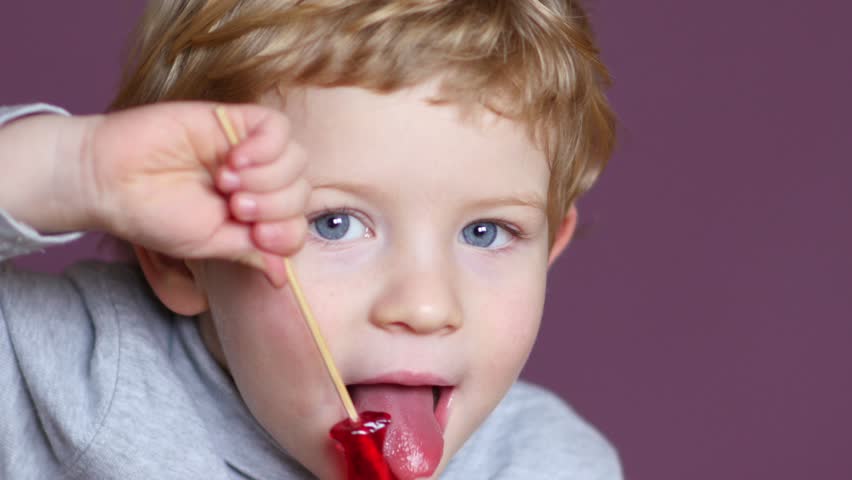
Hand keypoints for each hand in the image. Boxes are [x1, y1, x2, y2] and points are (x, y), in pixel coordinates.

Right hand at [84, 102, 308, 285]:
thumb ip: (250, 253)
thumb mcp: (209, 244)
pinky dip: (265, 148)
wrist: (112, 180)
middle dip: (274, 206)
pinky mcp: (234, 119)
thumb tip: (282, 277)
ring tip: (225, 182)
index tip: (256, 235)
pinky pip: (277, 127)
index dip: (287, 232)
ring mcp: (249, 149)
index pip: (296, 223)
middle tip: (233, 206)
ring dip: (267, 178)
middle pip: (301, 192)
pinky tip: (234, 159)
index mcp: (254, 215)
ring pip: (296, 160)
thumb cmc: (155, 215)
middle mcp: (257, 182)